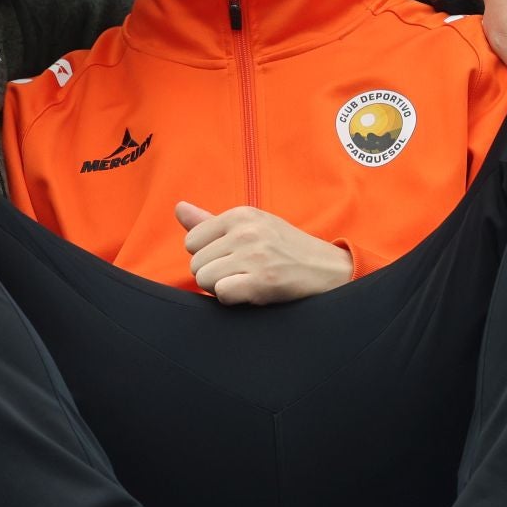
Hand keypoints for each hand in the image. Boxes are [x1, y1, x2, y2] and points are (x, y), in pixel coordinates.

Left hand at [176, 202, 353, 304]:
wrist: (328, 269)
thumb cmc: (286, 248)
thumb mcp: (251, 226)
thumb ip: (210, 221)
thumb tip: (178, 207)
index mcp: (240, 214)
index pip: (191, 240)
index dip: (207, 255)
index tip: (230, 258)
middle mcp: (245, 231)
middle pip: (195, 263)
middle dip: (214, 274)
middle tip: (241, 273)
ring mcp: (254, 255)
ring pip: (204, 279)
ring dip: (222, 288)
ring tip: (247, 281)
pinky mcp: (263, 280)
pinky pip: (221, 294)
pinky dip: (233, 299)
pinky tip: (251, 293)